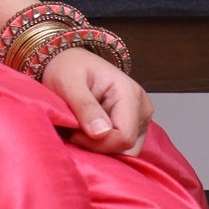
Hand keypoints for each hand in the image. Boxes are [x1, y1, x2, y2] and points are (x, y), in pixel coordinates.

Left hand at [38, 49, 153, 155]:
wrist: (68, 58)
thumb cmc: (67, 67)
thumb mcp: (68, 83)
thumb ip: (85, 107)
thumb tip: (101, 133)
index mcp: (130, 93)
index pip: (124, 136)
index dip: (98, 143)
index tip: (74, 133)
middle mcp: (142, 107)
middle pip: (128, 146)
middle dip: (99, 147)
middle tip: (75, 132)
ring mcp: (140, 117)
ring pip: (126, 149)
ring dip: (101, 147)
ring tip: (80, 129)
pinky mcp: (134, 125)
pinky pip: (122, 145)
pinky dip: (104, 144)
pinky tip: (88, 131)